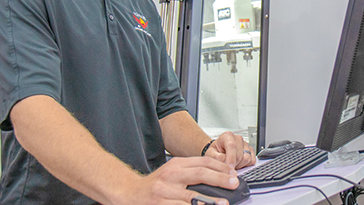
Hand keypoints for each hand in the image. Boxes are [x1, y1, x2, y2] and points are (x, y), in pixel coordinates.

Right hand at [116, 156, 237, 204]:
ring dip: (209, 200)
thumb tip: (218, 173)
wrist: (129, 192)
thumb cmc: (154, 184)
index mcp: (176, 164)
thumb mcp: (172, 171)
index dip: (220, 167)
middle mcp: (170, 175)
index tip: (233, 173)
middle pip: (199, 174)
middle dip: (219, 179)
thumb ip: (191, 170)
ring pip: (191, 195)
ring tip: (223, 203)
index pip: (202, 162)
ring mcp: (164, 192)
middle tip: (233, 183)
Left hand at [205, 131, 255, 168]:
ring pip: (246, 158)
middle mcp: (238, 139)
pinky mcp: (251, 151)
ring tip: (232, 165)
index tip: (230, 167)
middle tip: (227, 167)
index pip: (231, 146)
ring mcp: (245, 145)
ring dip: (239, 165)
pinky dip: (246, 165)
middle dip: (233, 164)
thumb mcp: (210, 154)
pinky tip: (238, 164)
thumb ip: (216, 157)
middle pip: (239, 155)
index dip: (231, 158)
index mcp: (227, 136)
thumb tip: (225, 163)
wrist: (219, 152)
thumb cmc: (215, 151)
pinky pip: (252, 161)